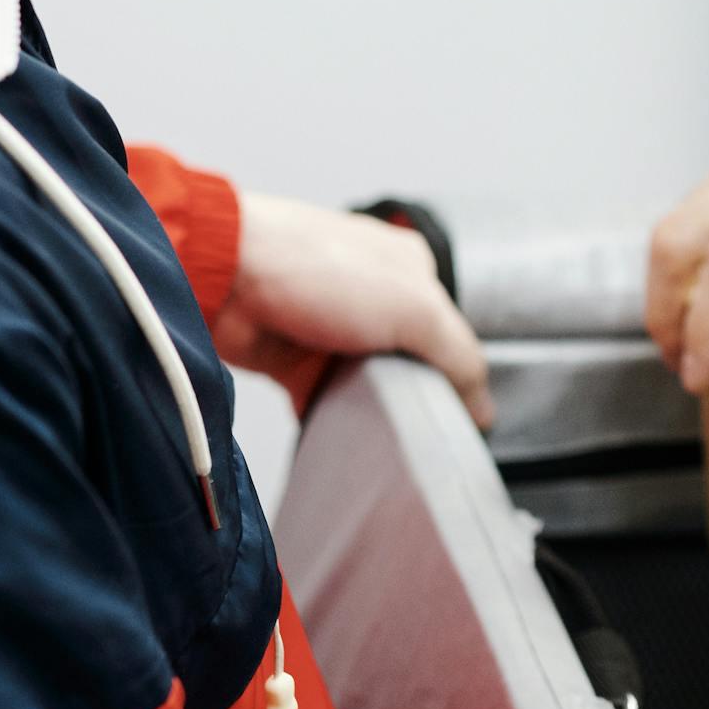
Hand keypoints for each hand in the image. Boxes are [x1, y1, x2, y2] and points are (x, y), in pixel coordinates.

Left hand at [214, 195, 492, 429]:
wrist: (224, 276)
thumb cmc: (317, 268)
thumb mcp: (415, 307)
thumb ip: (459, 356)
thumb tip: (484, 406)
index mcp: (411, 270)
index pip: (452, 335)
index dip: (458, 378)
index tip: (460, 421)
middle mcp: (373, 297)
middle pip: (411, 364)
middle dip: (413, 397)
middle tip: (420, 433)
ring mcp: (332, 329)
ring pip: (367, 387)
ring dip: (371, 412)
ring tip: (382, 440)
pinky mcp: (294, 361)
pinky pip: (324, 403)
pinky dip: (333, 423)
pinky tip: (343, 441)